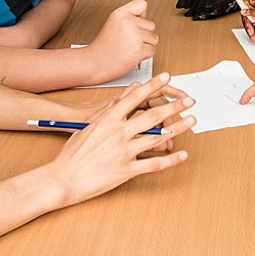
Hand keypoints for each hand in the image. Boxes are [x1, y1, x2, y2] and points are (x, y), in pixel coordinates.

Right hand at [47, 73, 193, 205]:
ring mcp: (124, 152)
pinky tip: (182, 155)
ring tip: (191, 121)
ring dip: (177, 128)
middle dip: (174, 106)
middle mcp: (118, 133)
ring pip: (157, 138)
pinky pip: (154, 164)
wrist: (63, 178)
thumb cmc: (73, 154)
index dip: (153, 85)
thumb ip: (105, 116)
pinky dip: (171, 160)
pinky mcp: (127, 170)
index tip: (166, 77)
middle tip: (189, 101)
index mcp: (108, 120)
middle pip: (152, 115)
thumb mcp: (87, 128)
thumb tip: (117, 104)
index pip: (135, 97)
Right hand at [88, 0, 157, 79]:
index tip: (134, 24)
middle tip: (128, 41)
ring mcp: (134, 36)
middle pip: (151, 25)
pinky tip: (132, 55)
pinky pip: (152, 50)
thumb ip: (129, 18)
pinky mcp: (139, 50)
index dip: (141, 15)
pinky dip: (144, 55)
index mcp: (120, 14)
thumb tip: (145, 16)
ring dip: (145, 46)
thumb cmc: (103, 46)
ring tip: (130, 48)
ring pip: (154, 39)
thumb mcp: (113, 24)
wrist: (95, 63)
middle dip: (143, 35)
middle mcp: (128, 22)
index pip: (142, 4)